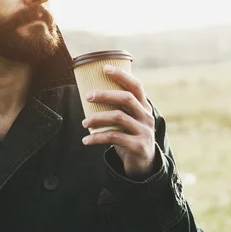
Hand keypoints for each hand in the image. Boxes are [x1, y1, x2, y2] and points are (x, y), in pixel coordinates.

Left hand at [81, 64, 156, 178]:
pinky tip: (86, 140)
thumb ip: (118, 108)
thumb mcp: (129, 119)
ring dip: (97, 118)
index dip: (121, 75)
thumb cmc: (130, 135)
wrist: (143, 163)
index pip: (136, 85)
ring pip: (118, 117)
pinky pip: (114, 137)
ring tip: (84, 122)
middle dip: (105, 94)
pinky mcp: (138, 146)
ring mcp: (144, 131)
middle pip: (126, 98)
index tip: (104, 68)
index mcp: (144, 106)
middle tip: (87, 95)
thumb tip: (90, 92)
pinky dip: (97, 138)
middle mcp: (146, 116)